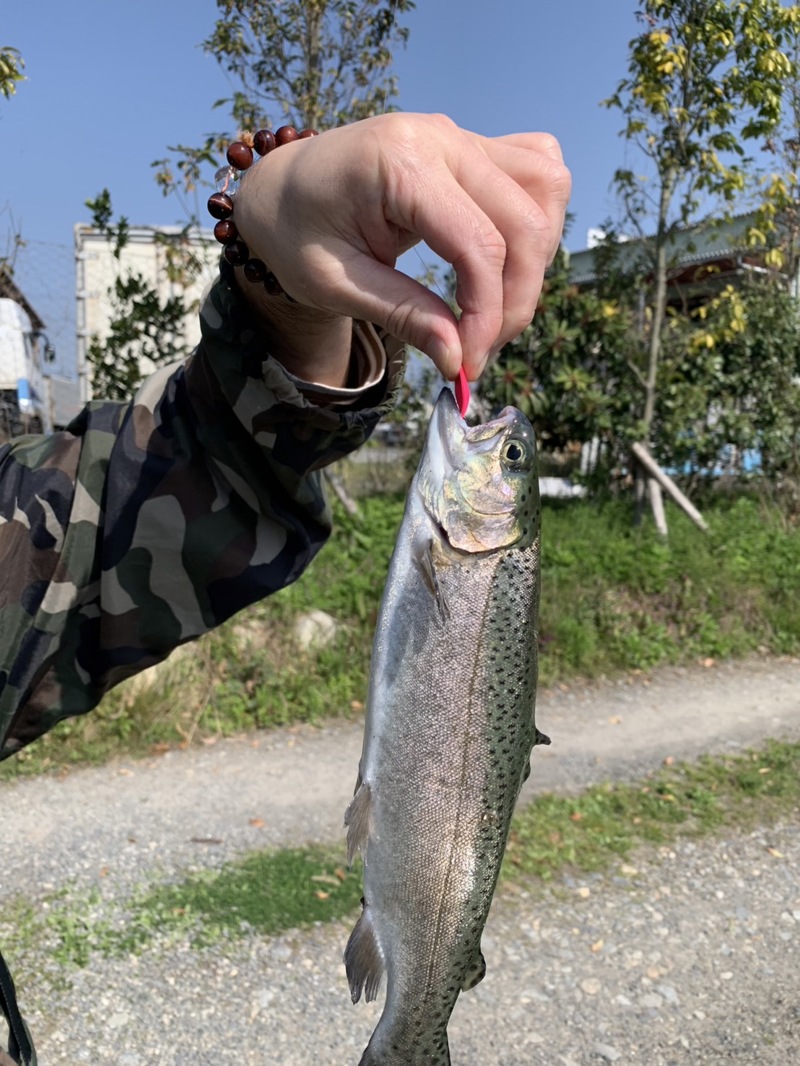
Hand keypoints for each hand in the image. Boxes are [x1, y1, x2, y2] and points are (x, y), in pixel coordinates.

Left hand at [233, 112, 570, 381]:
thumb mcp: (334, 284)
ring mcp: (461, 136)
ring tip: (493, 308)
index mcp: (399, 162)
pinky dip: (536, 219)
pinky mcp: (471, 146)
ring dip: (535, 260)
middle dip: (515, 299)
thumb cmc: (296, 233)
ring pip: (546, 189)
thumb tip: (460, 361)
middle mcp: (441, 137)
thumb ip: (402, 315)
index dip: (486, 314)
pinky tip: (506, 261)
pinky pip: (537, 171)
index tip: (468, 365)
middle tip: (480, 349)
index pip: (478, 244)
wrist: (280, 188)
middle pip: (525, 223)